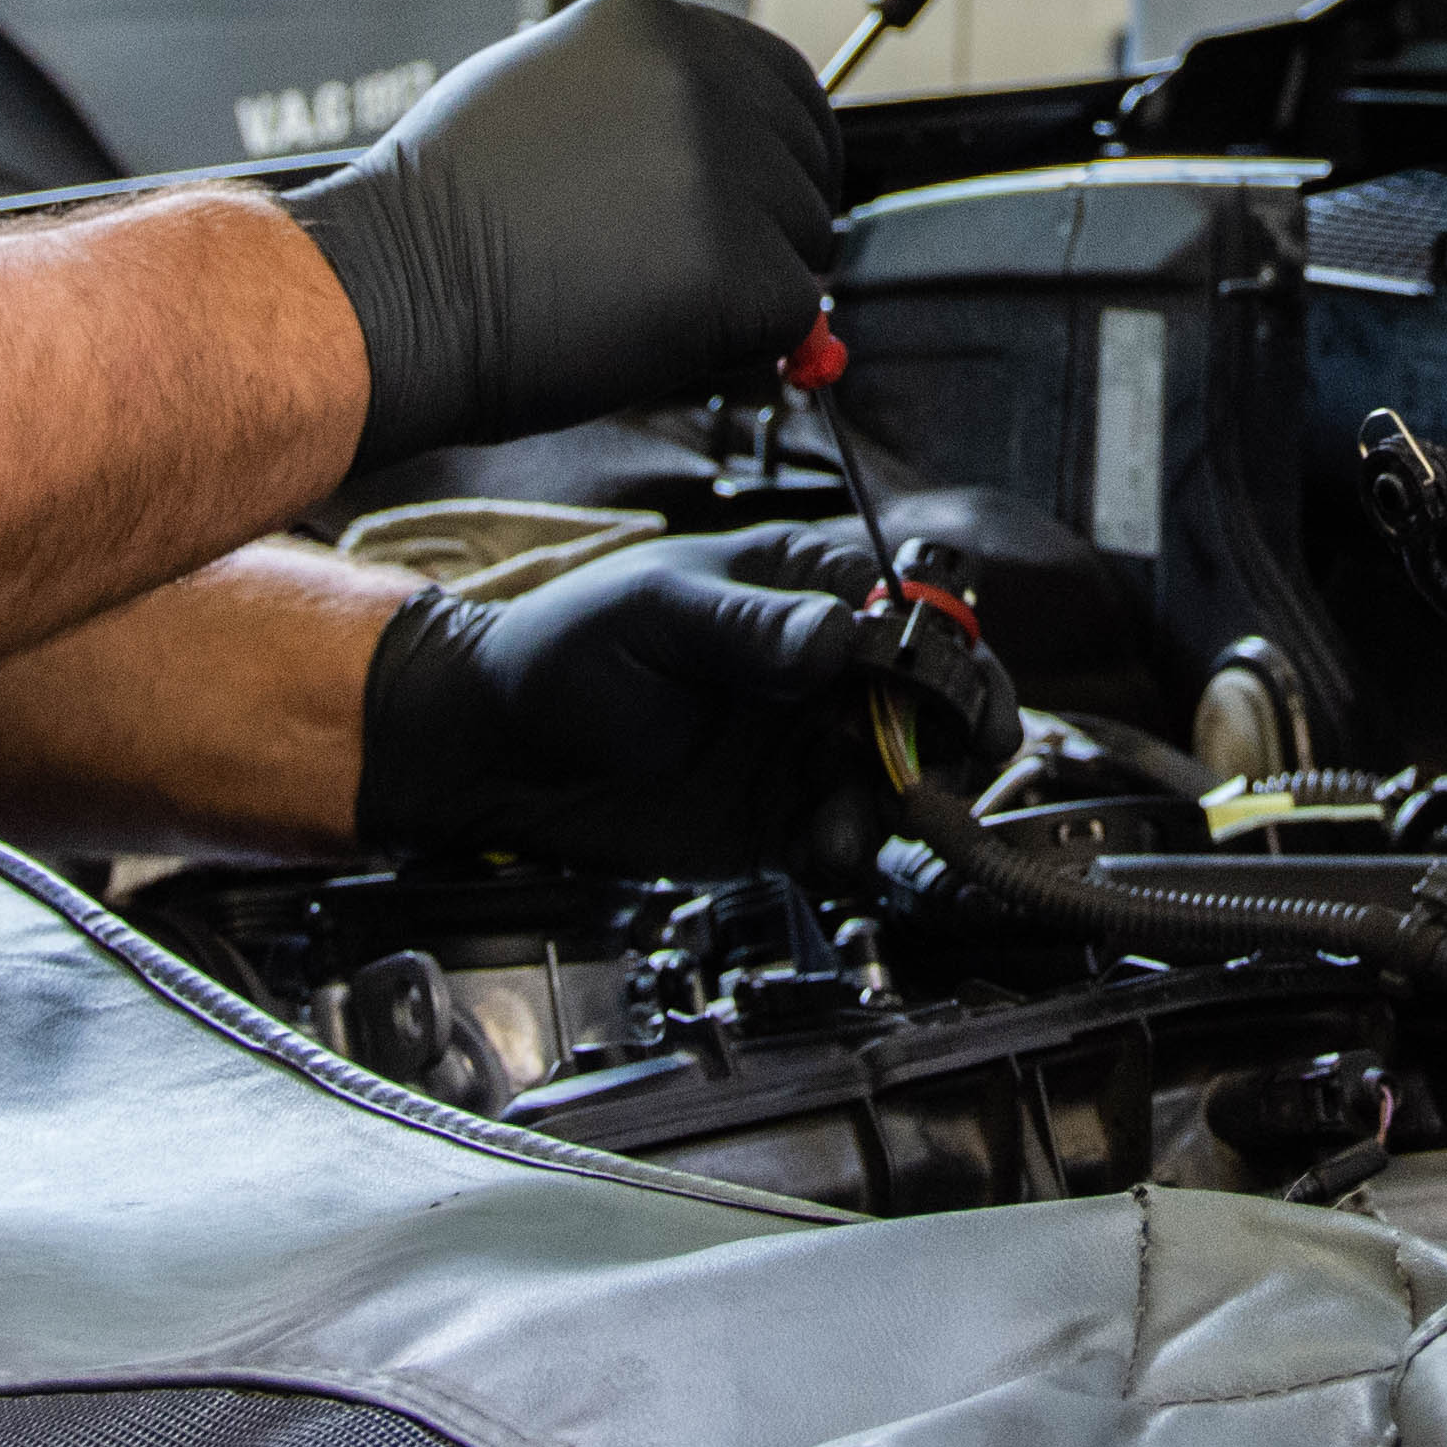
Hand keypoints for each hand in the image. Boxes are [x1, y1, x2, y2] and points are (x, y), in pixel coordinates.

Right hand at [281, 0, 836, 471]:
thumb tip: (733, 157)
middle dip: (772, 223)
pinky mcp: (734, 265)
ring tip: (639, 296)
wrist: (390, 293)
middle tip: (699, 271)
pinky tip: (654, 333)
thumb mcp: (545, 98)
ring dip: (749, 284)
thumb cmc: (440, 217)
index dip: (782, 153)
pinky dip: (741, 342)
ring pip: (802, 242)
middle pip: (808, 162)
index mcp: (652, 28)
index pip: (784, 81)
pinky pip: (790, 315)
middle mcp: (698, 80)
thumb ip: (645, 107)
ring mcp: (721, 171)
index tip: (766, 200)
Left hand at [355, 523, 890, 872]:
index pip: (907, 616)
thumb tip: (836, 631)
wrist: (494, 752)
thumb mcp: (653, 616)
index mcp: (798, 592)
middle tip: (924, 778)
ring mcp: (799, 748)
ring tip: (847, 828)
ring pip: (896, 779)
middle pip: (925, 703)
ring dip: (893, 807)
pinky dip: (852, 854)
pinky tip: (827, 854)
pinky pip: (844, 842)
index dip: (943, 658)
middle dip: (939, 742)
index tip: (952, 702)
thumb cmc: (560, 653)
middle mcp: (815, 671)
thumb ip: (748, 625)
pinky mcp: (777, 821)